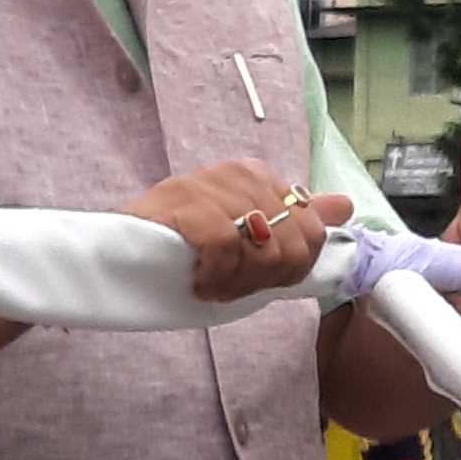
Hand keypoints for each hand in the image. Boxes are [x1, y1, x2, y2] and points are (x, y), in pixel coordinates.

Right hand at [131, 161, 336, 303]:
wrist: (115, 248)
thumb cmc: (182, 245)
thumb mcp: (245, 233)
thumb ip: (297, 218)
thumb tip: (345, 206)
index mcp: (258, 177)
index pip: (311, 234)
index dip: (286, 271)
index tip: (253, 280)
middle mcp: (240, 174)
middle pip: (293, 247)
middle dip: (263, 280)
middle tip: (227, 286)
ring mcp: (213, 185)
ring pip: (264, 250)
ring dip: (235, 283)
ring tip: (209, 283)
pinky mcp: (189, 203)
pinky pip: (227, 249)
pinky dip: (215, 277)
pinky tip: (197, 281)